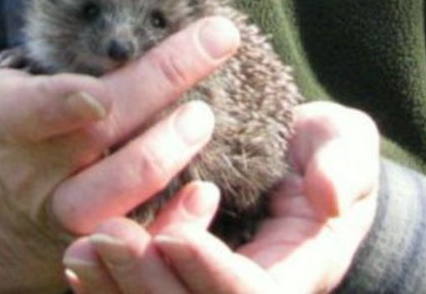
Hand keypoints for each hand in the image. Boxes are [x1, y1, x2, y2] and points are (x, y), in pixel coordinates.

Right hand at [0, 4, 241, 293]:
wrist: (19, 194)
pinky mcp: (99, 241)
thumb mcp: (58, 49)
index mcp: (6, 112)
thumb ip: (116, 3)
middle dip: (159, 81)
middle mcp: (31, 166)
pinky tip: (209, 188)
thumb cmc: (50, 98)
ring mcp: (63, 211)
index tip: (100, 92)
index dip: (61, 103)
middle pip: (94, 131)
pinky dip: (174, 216)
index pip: (25, 107)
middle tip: (216, 41)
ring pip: (109, 198)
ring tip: (206, 115)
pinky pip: (138, 237)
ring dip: (163, 152)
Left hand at [60, 100, 380, 293]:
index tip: (172, 233)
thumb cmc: (327, 153)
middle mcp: (251, 293)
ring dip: (118, 289)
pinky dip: (106, 290)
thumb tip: (331, 196)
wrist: (305, 166)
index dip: (208, 272)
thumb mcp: (348, 147)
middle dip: (149, 281)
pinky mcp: (182, 283)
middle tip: (108, 236)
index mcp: (295, 272)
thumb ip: (344, 165)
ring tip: (82, 247)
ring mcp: (211, 292)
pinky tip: (77, 261)